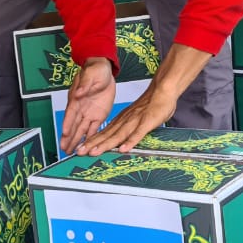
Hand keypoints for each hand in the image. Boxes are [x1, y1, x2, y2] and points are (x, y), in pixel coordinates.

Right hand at [60, 58, 115, 153]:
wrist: (104, 70)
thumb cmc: (94, 71)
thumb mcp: (91, 75)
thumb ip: (85, 85)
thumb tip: (77, 94)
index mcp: (77, 99)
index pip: (71, 113)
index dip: (67, 123)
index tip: (64, 133)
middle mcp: (81, 109)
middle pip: (74, 125)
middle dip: (69, 138)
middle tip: (64, 149)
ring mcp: (89, 113)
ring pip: (82, 130)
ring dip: (77, 141)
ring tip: (71, 152)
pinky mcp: (99, 115)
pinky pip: (94, 128)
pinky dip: (91, 138)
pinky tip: (87, 147)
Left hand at [80, 43, 213, 154]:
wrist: (163, 90)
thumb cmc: (151, 104)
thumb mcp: (135, 117)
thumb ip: (129, 129)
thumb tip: (122, 141)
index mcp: (122, 120)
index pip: (104, 132)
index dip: (92, 141)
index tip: (81, 149)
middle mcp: (125, 121)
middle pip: (107, 134)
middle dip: (92, 144)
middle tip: (79, 152)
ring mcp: (136, 121)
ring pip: (118, 135)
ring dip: (106, 144)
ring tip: (94, 152)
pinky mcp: (147, 121)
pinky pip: (138, 133)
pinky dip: (131, 141)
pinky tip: (123, 149)